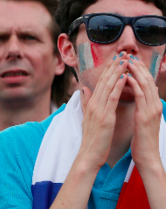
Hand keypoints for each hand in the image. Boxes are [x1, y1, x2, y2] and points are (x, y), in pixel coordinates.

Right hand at [77, 51, 128, 171]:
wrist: (88, 156)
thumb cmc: (91, 139)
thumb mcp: (87, 118)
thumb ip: (86, 103)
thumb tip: (83, 89)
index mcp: (90, 105)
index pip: (99, 83)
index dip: (107, 70)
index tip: (115, 59)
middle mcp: (93, 105)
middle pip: (104, 81)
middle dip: (113, 66)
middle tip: (122, 53)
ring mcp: (98, 111)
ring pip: (108, 87)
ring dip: (117, 72)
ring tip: (125, 60)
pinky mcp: (104, 118)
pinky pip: (112, 99)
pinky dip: (118, 87)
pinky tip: (124, 77)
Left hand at [125, 54, 163, 172]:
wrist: (146, 156)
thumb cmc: (141, 140)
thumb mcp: (141, 120)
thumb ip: (141, 107)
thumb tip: (138, 96)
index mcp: (152, 106)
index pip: (147, 84)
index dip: (140, 71)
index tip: (130, 61)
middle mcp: (154, 105)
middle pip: (148, 81)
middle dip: (139, 68)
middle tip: (129, 56)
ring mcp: (152, 110)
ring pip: (146, 86)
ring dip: (137, 72)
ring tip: (128, 62)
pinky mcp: (146, 116)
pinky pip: (141, 97)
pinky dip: (136, 85)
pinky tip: (129, 77)